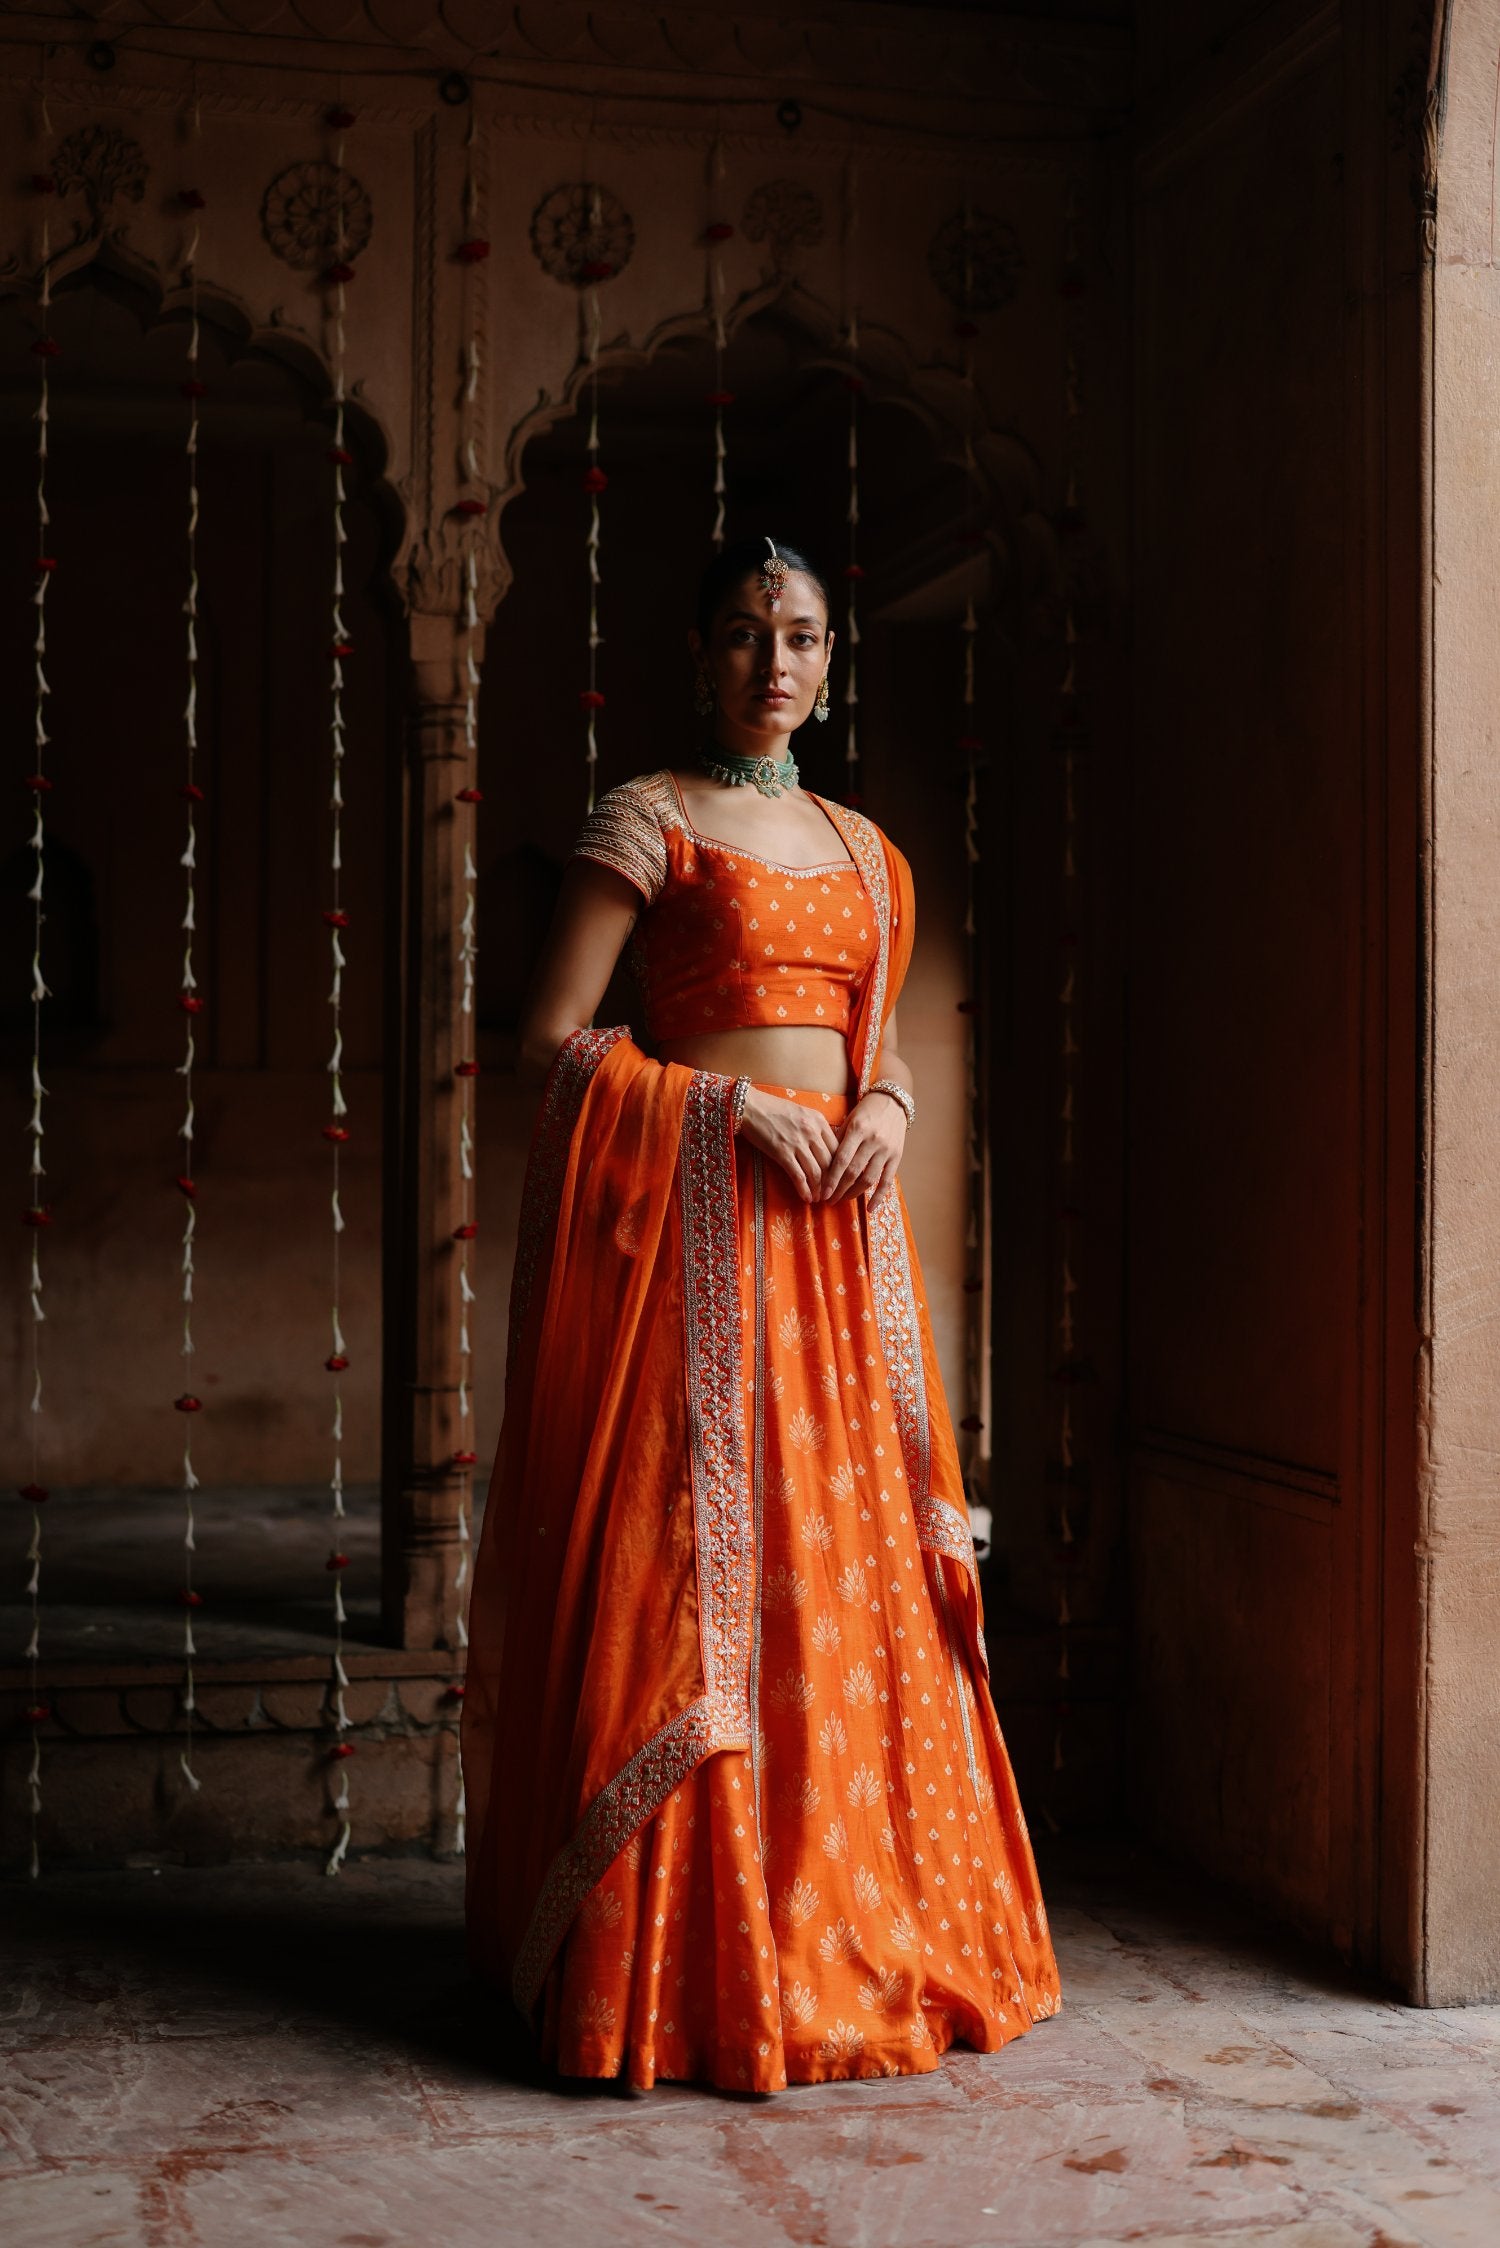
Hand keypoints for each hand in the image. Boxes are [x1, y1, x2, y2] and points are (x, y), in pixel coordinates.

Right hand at [736, 1086, 839, 1202]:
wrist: (750, 1106)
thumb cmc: (774, 1109)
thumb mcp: (802, 1113)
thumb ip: (816, 1128)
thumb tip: (826, 1149)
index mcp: (819, 1120)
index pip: (838, 1148)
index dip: (840, 1167)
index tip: (838, 1178)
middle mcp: (812, 1131)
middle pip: (829, 1163)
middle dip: (832, 1182)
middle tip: (830, 1193)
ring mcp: (797, 1142)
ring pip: (816, 1172)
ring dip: (819, 1189)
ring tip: (819, 1199)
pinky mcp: (782, 1152)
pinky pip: (798, 1175)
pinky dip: (804, 1189)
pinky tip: (806, 1198)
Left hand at [819, 1089, 905, 1204]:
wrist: (893, 1102)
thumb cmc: (866, 1111)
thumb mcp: (849, 1120)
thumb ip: (837, 1140)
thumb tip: (822, 1164)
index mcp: (857, 1130)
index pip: (841, 1160)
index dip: (831, 1179)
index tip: (822, 1192)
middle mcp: (873, 1141)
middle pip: (853, 1172)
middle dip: (839, 1189)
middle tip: (828, 1200)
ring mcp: (886, 1150)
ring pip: (868, 1179)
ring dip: (853, 1194)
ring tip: (842, 1200)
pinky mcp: (897, 1157)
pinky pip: (887, 1181)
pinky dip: (879, 1197)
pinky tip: (870, 1209)